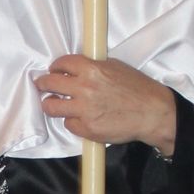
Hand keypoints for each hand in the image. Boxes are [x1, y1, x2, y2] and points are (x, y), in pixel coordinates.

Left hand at [33, 56, 176, 153]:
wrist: (152, 113)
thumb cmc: (138, 89)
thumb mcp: (116, 67)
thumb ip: (94, 67)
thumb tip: (77, 69)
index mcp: (91, 69)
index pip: (61, 64)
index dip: (55, 67)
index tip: (53, 70)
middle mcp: (84, 88)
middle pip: (49, 83)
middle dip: (42, 84)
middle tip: (41, 85)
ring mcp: (83, 110)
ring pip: (51, 107)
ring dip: (50, 104)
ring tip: (53, 104)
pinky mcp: (86, 128)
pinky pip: (69, 124)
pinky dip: (72, 121)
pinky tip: (80, 119)